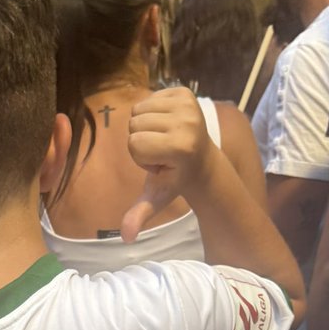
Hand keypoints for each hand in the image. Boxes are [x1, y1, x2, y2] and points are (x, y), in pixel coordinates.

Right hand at [123, 86, 218, 241]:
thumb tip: (126, 237)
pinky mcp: (186, 91)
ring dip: (146, 126)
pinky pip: (149, 97)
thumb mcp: (157, 197)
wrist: (201, 160)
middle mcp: (187, 122)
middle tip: (162, 152)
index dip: (141, 157)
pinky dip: (152, 110)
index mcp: (180, 147)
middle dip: (142, 140)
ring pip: (138, 110)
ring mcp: (188, 104)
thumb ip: (141, 214)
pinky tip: (167, 125)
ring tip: (164, 139)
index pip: (134, 144)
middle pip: (135, 125)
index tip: (159, 164)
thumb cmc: (174, 179)